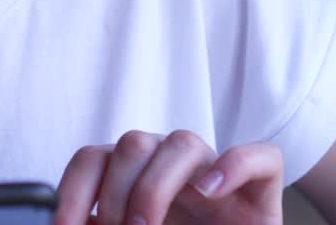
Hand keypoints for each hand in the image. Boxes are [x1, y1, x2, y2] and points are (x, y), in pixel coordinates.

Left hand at [54, 130, 282, 224]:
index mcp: (132, 173)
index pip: (92, 159)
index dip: (71, 190)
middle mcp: (169, 162)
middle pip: (132, 143)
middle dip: (114, 192)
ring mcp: (215, 170)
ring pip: (183, 143)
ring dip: (154, 185)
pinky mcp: (263, 186)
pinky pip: (258, 155)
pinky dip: (234, 167)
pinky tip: (210, 193)